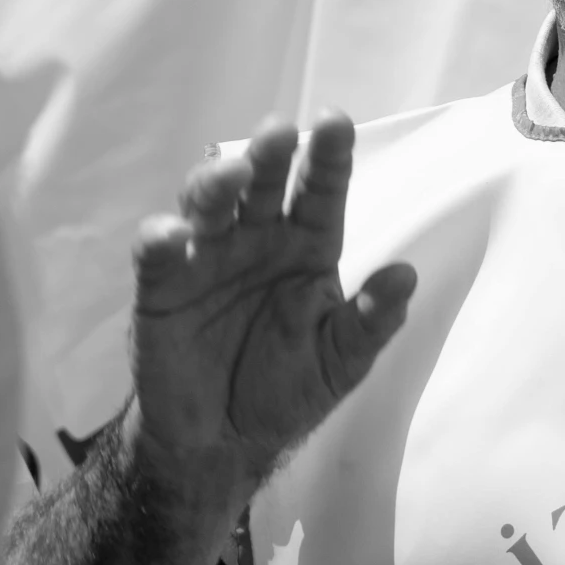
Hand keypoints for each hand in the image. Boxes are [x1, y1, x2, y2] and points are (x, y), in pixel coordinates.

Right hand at [130, 110, 414, 500]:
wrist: (222, 443)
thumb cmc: (287, 391)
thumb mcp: (342, 361)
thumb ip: (372, 320)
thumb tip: (406, 274)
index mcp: (308, 248)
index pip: (322, 192)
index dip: (329, 157)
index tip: (335, 121)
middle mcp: (258, 240)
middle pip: (264, 185)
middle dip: (270, 155)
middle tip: (279, 132)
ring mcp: (207, 258)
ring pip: (209, 204)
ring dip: (217, 183)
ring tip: (232, 173)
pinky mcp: (162, 287)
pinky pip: (158, 254)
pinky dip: (161, 238)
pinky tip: (173, 235)